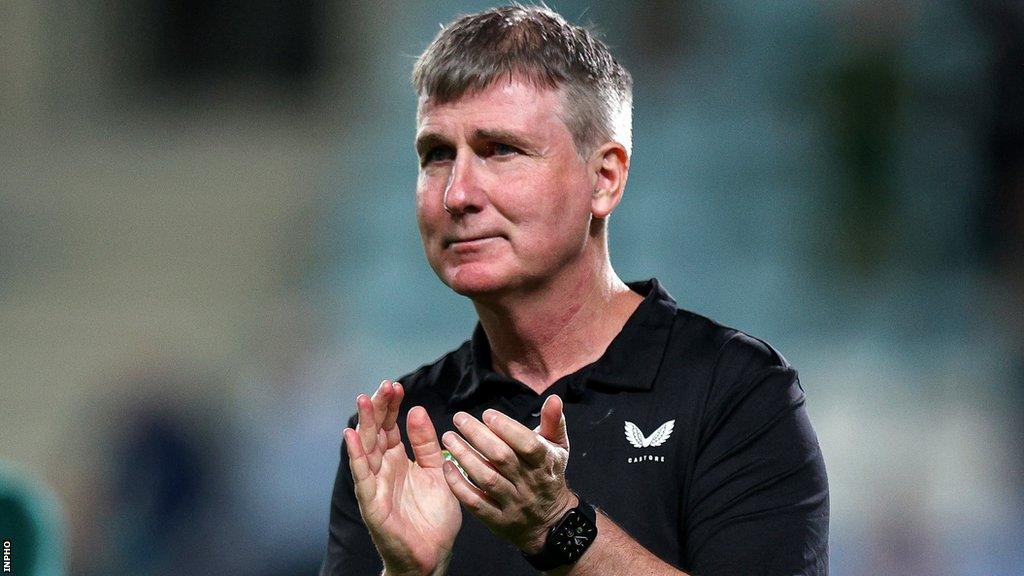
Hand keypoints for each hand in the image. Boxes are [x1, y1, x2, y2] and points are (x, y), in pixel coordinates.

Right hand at [344, 380, 461, 575]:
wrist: (433, 555)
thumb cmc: (433, 517)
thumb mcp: (437, 472)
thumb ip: (427, 444)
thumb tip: (416, 411)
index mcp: (399, 461)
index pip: (391, 427)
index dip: (392, 406)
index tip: (396, 385)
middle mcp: (384, 469)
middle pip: (377, 432)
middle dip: (379, 408)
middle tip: (384, 385)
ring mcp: (376, 485)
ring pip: (367, 449)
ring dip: (365, 424)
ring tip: (364, 400)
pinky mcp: (372, 503)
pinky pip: (363, 476)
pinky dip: (357, 456)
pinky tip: (352, 436)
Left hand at [440, 394, 576, 553]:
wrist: (550, 522)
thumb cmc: (548, 475)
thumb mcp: (558, 449)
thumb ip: (553, 422)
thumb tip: (553, 398)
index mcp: (545, 463)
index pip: (527, 444)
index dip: (506, 428)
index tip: (487, 414)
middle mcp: (529, 483)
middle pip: (502, 458)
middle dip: (478, 436)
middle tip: (459, 419)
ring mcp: (513, 504)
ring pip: (487, 479)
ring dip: (465, 457)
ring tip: (449, 438)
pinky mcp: (498, 521)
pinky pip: (476, 503)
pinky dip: (459, 486)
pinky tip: (446, 468)